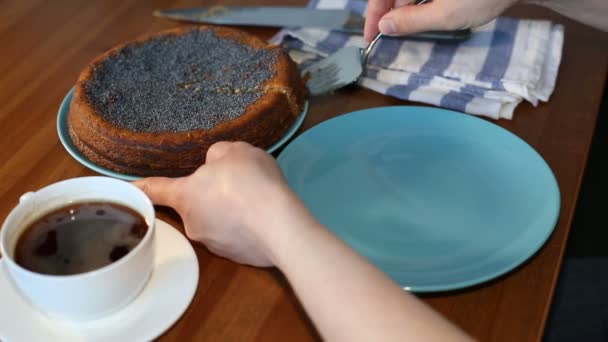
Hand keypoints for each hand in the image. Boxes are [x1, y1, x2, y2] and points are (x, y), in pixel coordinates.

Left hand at [134, 141, 296, 266]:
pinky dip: (246, 227)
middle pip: (196, 205)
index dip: (138, 187)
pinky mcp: (237, 256)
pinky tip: (264, 218)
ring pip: (219, 221)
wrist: (279, 224)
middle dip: (211, 195)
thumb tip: (215, 167)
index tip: (125, 190)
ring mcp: (215, 244)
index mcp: (185, 195)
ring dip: (231, 212)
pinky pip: (237, 236)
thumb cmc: (250, 181)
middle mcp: (193, 223)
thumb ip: (218, 156)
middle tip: (238, 185)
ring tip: (257, 201)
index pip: (153, 190)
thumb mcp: (234, 151)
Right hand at [364, 0, 518, 41]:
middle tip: (390, 36)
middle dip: (390, 12)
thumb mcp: (445, 15)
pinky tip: (426, 13)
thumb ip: (411, 21)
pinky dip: (419, 1)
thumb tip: (384, 26)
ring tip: (409, 28)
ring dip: (405, 8)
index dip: (372, 16)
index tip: (370, 37)